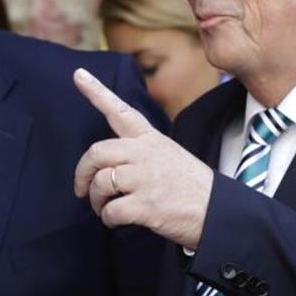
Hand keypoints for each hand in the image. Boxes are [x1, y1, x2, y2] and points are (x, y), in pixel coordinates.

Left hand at [73, 68, 213, 248]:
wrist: (218, 212)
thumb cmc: (190, 186)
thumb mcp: (169, 154)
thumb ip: (139, 151)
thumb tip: (107, 166)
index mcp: (150, 139)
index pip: (120, 110)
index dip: (96, 92)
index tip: (78, 74)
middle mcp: (145, 154)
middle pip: (96, 152)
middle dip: (82, 173)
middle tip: (81, 189)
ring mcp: (145, 179)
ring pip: (100, 182)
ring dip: (95, 200)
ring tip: (103, 208)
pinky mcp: (146, 205)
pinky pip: (110, 210)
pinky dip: (107, 218)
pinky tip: (115, 220)